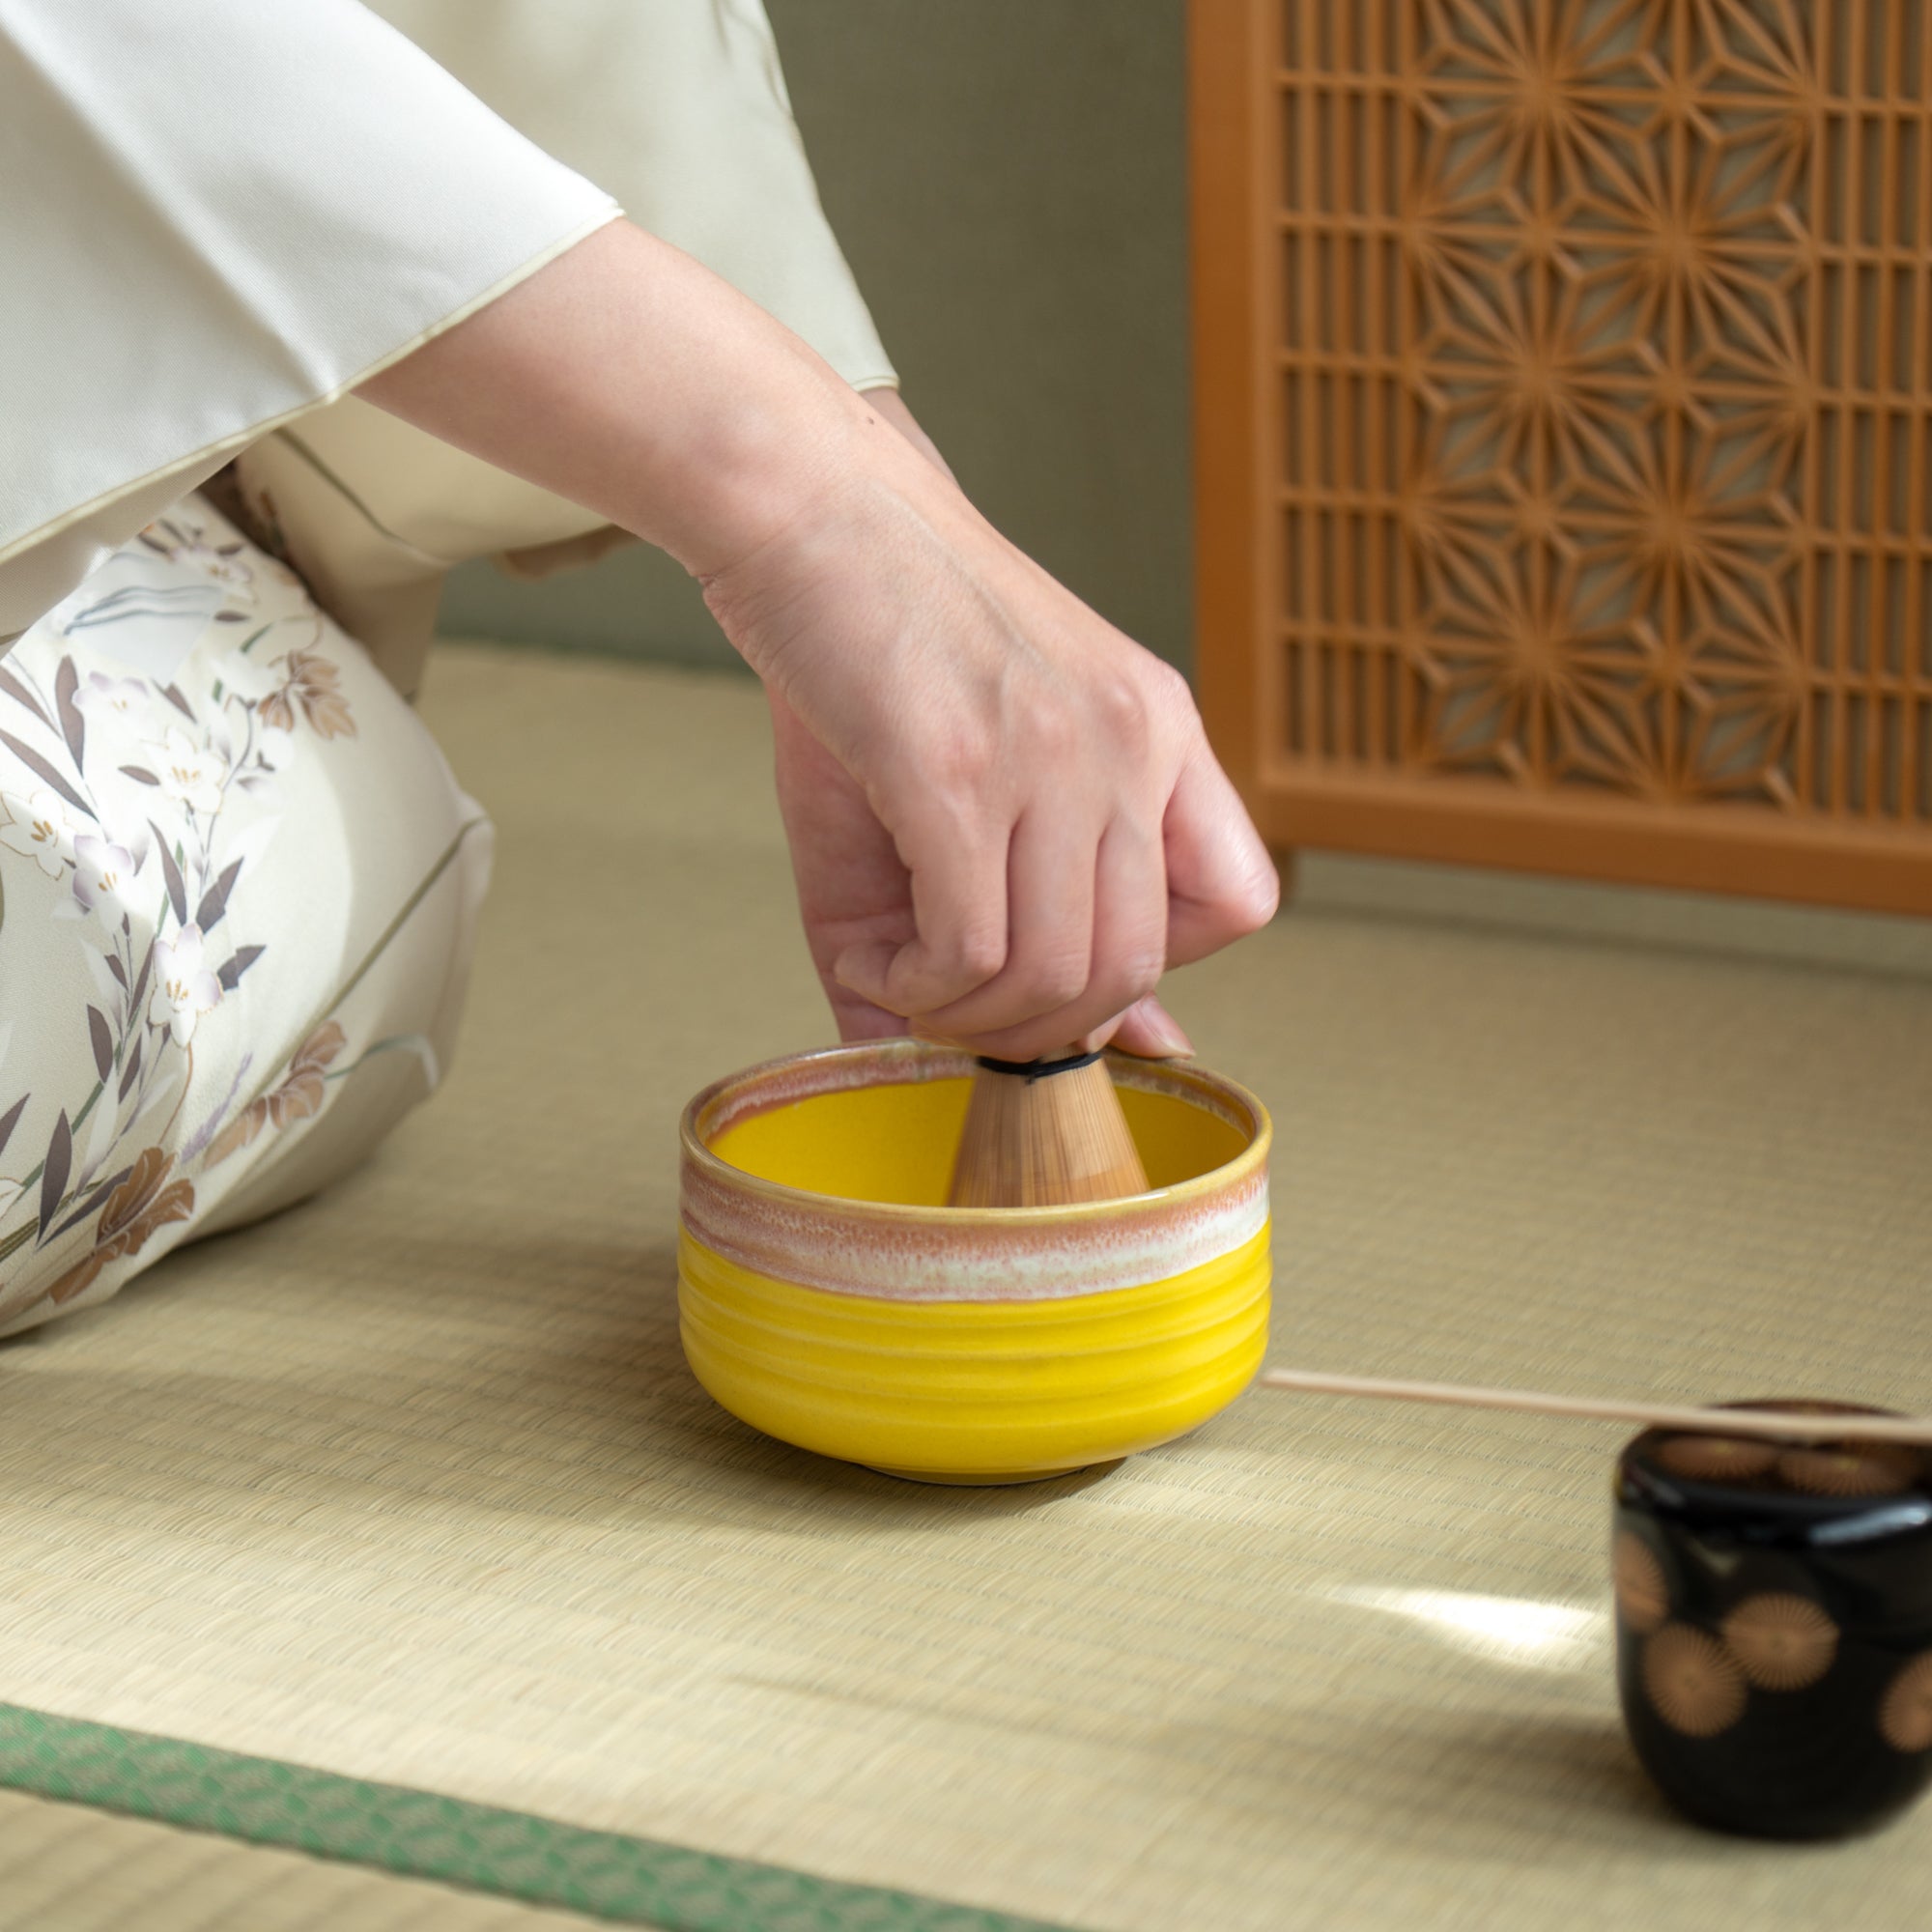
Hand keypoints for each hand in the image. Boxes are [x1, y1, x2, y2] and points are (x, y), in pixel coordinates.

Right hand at [718, 392, 1278, 1062]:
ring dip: (967, 1018)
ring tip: (905, 980)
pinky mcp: (955, 770)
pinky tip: (876, 959)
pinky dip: (916, 988)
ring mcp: (1050, 753)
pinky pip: (970, 949)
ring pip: (1056, 974)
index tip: (1062, 970)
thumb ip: (1046, 911)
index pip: (1243, 902)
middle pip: (1134, 967)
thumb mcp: (990, 770)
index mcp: (1159, 729)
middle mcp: (1129, 740)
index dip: (1157, 971)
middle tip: (957, 1010)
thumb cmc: (890, 640)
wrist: (809, 510)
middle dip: (1038, 1031)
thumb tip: (1103, 1060)